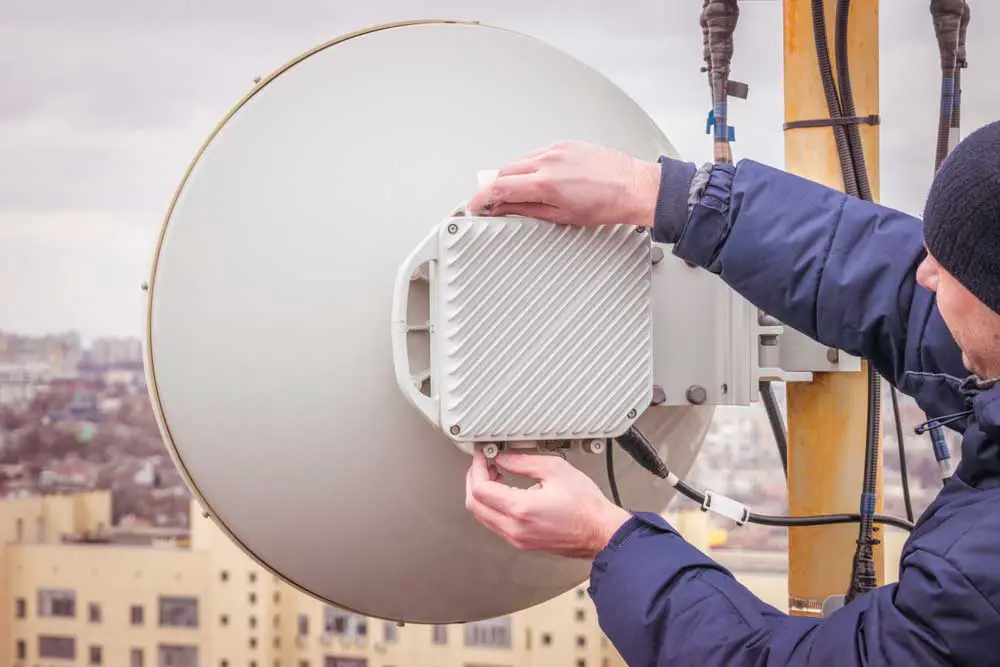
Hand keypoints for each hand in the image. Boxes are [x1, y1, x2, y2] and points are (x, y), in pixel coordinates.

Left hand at [465, 450, 631, 559]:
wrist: (601, 531)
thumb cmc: (586, 506)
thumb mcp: (556, 469)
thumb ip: (524, 461)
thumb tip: (503, 458)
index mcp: (520, 509)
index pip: (480, 489)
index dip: (476, 468)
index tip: (481, 456)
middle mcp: (515, 528)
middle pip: (475, 505)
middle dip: (474, 480)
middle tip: (484, 464)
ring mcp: (517, 538)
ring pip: (483, 517)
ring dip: (482, 495)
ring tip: (496, 475)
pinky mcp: (523, 543)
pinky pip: (496, 524)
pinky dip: (493, 506)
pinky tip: (506, 493)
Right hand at [466, 140, 660, 228]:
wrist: (634, 187)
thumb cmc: (608, 204)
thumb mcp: (562, 216)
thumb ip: (527, 210)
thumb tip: (505, 209)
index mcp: (546, 182)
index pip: (499, 186)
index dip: (482, 197)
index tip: (476, 205)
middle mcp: (549, 160)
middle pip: (504, 171)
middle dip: (495, 187)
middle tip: (494, 203)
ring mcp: (557, 148)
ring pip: (520, 161)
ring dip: (513, 177)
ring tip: (521, 194)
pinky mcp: (566, 143)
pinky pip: (537, 154)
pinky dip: (531, 168)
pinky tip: (540, 180)